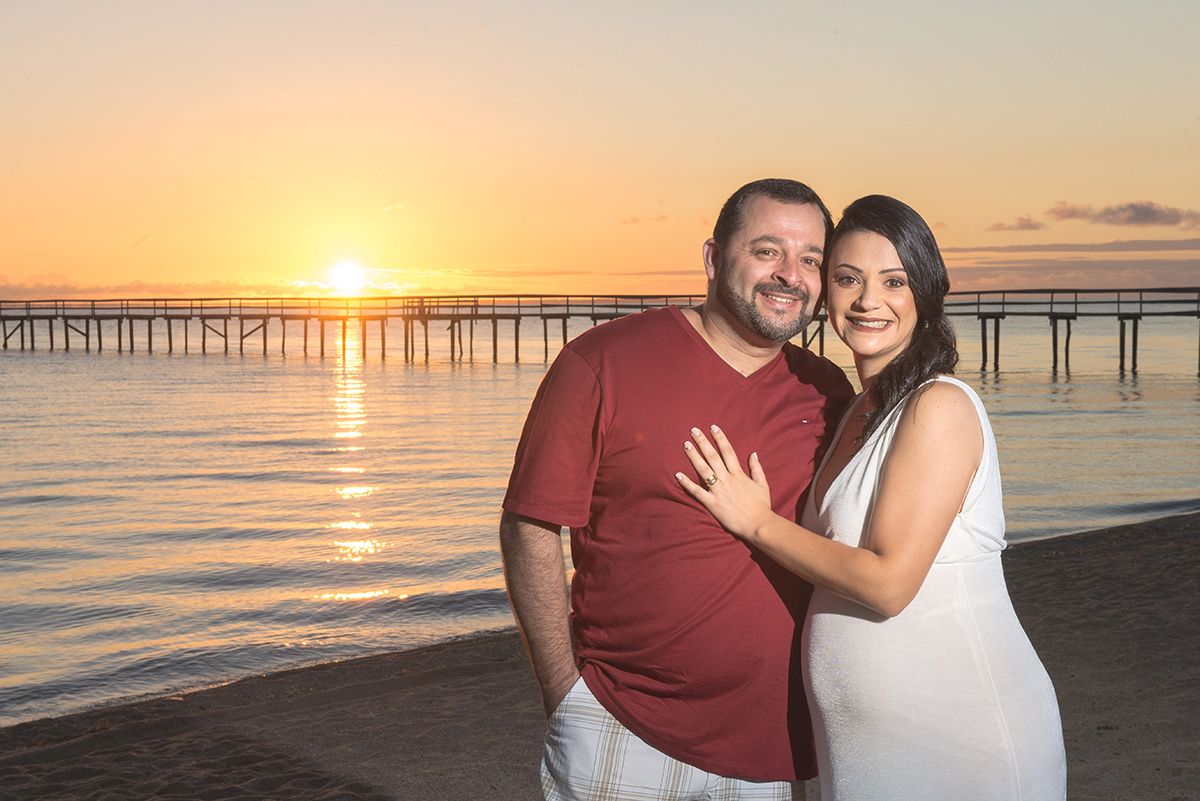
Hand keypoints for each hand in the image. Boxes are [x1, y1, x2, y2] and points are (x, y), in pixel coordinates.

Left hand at [675, 425, 775, 542]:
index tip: (712, 427)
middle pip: (713, 456)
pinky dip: (687, 483)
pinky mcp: (713, 504)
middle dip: (702, 442)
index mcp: (739, 474)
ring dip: (693, 456)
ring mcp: (719, 491)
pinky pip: (697, 492)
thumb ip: (756, 468)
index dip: (720, 438)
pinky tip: (678, 474)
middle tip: (693, 430)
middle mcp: (728, 479)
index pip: (728, 451)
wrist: (759, 525)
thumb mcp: (763, 484)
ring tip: (685, 445)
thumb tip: (753, 453)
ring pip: (704, 470)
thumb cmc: (761, 506)